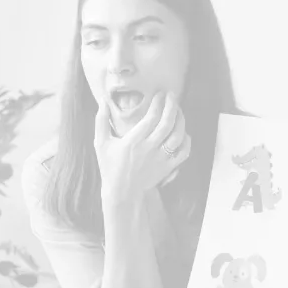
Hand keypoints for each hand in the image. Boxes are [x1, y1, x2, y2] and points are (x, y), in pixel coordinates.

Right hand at [95, 91, 189, 208]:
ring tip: (178, 110)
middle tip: (171, 95)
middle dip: (172, 105)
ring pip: (178, 135)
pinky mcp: (168, 168)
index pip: (151, 117)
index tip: (159, 93)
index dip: (158, 103)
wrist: (122, 193)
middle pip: (167, 123)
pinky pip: (183, 152)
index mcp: (133, 141)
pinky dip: (186, 140)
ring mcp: (160, 159)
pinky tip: (183, 132)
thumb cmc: (110, 167)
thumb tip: (102, 100)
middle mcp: (149, 149)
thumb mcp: (101, 143)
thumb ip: (101, 121)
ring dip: (181, 120)